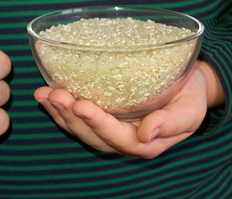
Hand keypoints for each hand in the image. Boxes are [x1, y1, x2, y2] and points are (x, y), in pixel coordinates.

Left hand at [34, 61, 222, 157]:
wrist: (184, 88)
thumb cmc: (188, 98)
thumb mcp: (189, 112)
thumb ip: (171, 123)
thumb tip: (147, 134)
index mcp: (142, 143)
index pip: (115, 136)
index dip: (96, 122)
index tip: (80, 104)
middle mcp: (120, 140)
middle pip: (90, 133)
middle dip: (70, 115)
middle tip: (55, 94)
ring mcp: (107, 130)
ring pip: (78, 128)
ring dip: (58, 111)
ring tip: (43, 94)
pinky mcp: (100, 117)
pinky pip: (76, 117)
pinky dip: (59, 107)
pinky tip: (46, 95)